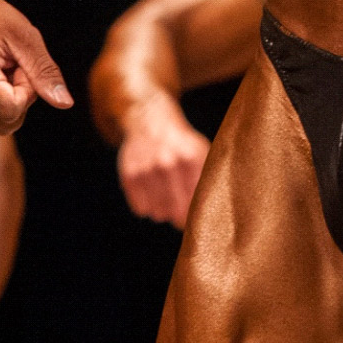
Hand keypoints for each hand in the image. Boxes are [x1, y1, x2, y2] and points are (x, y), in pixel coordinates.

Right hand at [117, 97, 209, 226]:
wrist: (150, 122)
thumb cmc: (181, 144)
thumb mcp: (200, 153)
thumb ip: (208, 179)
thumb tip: (213, 212)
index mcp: (190, 158)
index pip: (196, 202)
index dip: (197, 216)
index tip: (197, 221)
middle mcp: (167, 163)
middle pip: (176, 211)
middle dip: (180, 218)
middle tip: (181, 217)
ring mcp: (146, 169)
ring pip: (158, 213)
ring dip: (164, 211)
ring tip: (167, 196)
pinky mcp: (129, 174)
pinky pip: (141, 209)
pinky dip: (147, 206)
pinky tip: (152, 192)